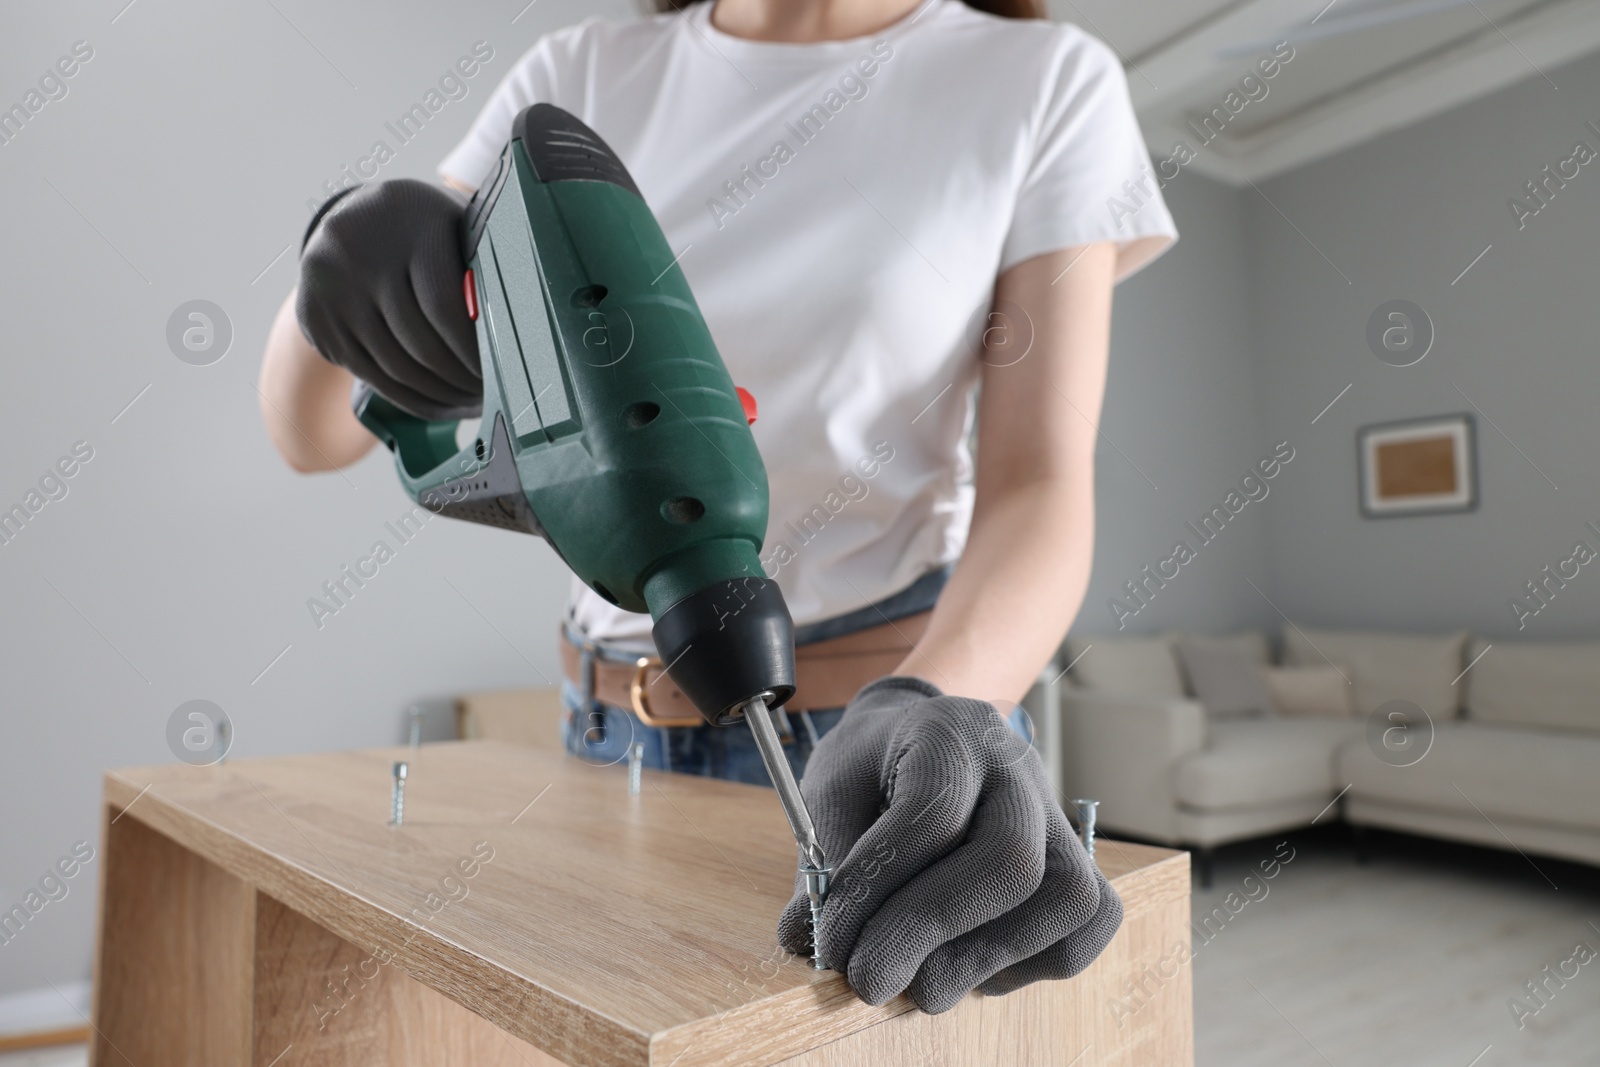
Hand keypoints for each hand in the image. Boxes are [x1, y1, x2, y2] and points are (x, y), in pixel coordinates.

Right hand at [296, 180, 480, 420]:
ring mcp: (331, 285)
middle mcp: (360, 248)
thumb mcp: (454, 229)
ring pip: (395, 365)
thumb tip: (528, 332)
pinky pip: (371, 374)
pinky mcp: (316, 317)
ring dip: (440, 395)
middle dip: (460, 378)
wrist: (351, 221)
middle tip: (492, 397)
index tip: (502, 373)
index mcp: (409, 221)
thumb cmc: (428, 232)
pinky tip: (441, 406)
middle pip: (418, 341)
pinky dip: (411, 399)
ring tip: (472, 405)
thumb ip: (482, 268)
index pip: (444, 306)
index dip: (474, 349)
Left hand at [778, 676, 1121, 1013]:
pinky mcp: (1080, 859)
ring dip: (983, 958)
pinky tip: (973, 962)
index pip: (930, 816)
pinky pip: (1088, 923)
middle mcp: (1016, 767)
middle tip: (870, 980)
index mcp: (948, 733)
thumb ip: (824, 866)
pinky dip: (1032, 960)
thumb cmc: (873, 768)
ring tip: (920, 979)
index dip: (877, 890)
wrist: (922, 735)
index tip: (832, 945)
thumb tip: (809, 944)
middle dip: (931, 933)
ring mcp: (1057, 814)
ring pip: (1063, 898)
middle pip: (1009, 860)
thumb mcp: (830, 792)